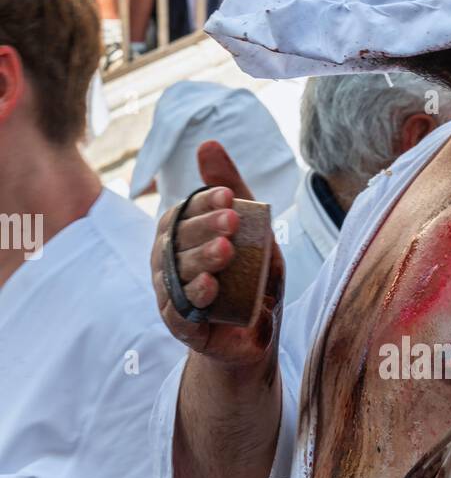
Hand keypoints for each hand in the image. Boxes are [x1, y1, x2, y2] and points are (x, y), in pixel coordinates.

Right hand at [151, 141, 284, 366]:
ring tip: (225, 251)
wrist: (254, 334)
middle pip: (178, 240)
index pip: (184, 213)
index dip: (204, 203)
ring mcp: (172, 294)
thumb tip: (207, 143)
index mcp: (182, 236)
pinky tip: (209, 287)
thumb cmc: (251, 278)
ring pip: (178, 272)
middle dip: (205, 228)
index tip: (228, 195)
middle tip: (232, 220)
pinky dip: (192, 298)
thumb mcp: (254, 233)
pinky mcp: (181, 325)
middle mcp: (169, 262)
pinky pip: (179, 310)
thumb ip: (234, 191)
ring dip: (201, 259)